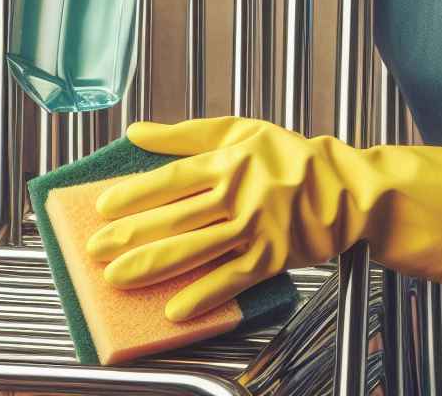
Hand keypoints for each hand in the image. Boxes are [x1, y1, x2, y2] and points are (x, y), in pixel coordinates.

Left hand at [87, 116, 441, 321]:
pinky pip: (232, 280)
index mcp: (227, 159)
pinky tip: (175, 310)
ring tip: (119, 278)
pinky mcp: (271, 258)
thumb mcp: (239, 130)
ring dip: (155, 266)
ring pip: (196, 249)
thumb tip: (136, 131)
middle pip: (177, 217)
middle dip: (133, 236)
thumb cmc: (286, 155)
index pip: (171, 179)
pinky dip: (204, 296)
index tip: (102, 206)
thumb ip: (186, 134)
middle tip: (97, 250)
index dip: (134, 193)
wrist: (344, 186)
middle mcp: (238, 193)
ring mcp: (255, 228)